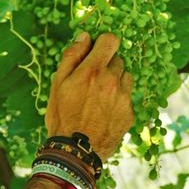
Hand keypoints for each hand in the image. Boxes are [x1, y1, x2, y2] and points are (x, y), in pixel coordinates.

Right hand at [45, 32, 134, 161]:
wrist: (75, 152)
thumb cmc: (62, 116)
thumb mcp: (58, 83)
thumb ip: (72, 56)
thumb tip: (85, 36)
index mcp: (93, 70)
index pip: (111, 40)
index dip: (103, 43)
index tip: (97, 51)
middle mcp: (113, 80)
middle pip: (118, 59)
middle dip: (107, 65)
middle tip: (92, 81)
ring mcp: (124, 97)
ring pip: (125, 77)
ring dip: (116, 81)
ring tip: (99, 97)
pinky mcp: (130, 113)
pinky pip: (127, 97)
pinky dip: (119, 100)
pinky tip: (105, 111)